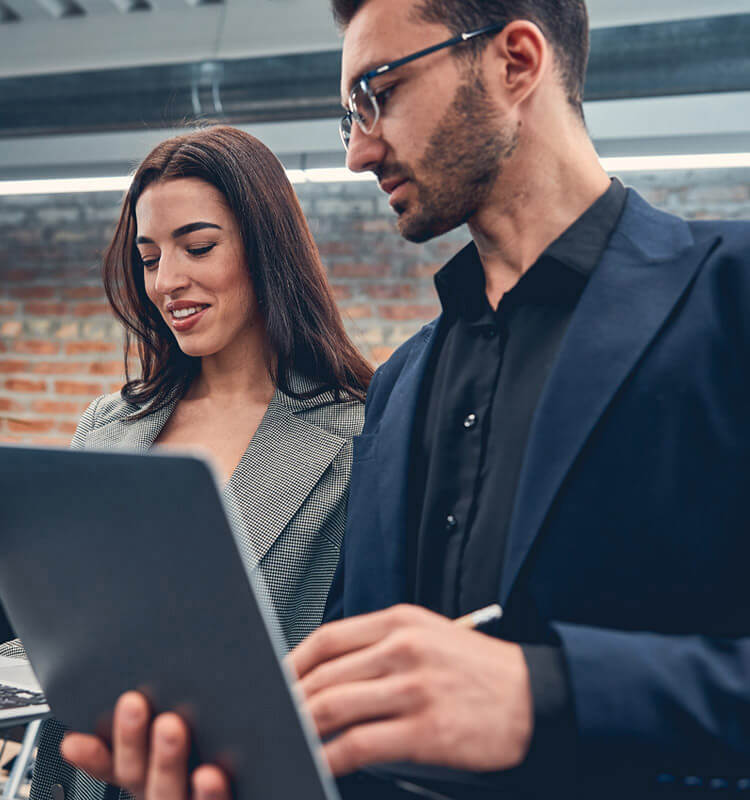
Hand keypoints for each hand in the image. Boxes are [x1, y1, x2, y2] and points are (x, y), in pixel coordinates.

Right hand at [61, 691, 230, 799]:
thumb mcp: (188, 746)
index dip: (92, 756)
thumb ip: (160, 726)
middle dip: (131, 740)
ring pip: (168, 793)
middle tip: (133, 703)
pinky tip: (211, 775)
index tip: (73, 739)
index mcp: (151, 781)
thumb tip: (138, 690)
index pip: (114, 768)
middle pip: (138, 775)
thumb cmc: (217, 763)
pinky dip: (211, 794)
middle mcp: (164, 796)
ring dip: (166, 761)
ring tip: (170, 726)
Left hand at [289, 604, 532, 775]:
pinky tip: (320, 762)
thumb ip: (380, 647)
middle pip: (325, 675)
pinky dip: (330, 756)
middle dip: (290, 700)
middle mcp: (403, 649)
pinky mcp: (425, 731)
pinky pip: (359, 745)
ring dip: (302, 728)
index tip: (277, 679)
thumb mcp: (429, 636)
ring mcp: (413, 689)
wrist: (533, 695)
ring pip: (334, 708)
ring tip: (288, 739)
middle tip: (273, 717)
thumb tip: (331, 673)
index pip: (328, 637)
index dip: (293, 661)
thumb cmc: (477, 669)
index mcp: (400, 623)